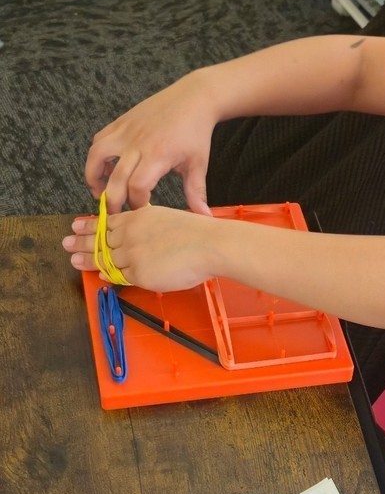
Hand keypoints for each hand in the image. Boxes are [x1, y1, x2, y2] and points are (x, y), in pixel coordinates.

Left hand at [62, 206, 219, 291]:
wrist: (208, 246)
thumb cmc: (197, 233)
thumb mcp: (166, 219)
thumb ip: (147, 225)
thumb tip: (134, 235)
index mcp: (139, 217)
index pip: (108, 221)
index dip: (90, 224)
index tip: (76, 224)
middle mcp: (131, 233)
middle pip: (100, 239)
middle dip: (80, 241)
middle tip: (66, 243)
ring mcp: (132, 253)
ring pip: (105, 258)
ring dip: (87, 260)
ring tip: (73, 261)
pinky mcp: (139, 273)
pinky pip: (120, 276)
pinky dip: (109, 275)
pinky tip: (101, 275)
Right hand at [85, 70, 217, 214]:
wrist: (193, 98)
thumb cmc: (196, 133)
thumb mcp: (198, 164)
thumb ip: (196, 192)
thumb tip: (204, 217)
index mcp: (158, 155)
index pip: (138, 187)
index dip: (137, 204)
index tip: (143, 211)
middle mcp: (137, 143)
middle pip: (115, 178)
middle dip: (113, 200)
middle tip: (115, 212)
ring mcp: (126, 131)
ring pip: (96, 155)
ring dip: (93, 176)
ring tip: (100, 191)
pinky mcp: (120, 122)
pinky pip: (99, 140)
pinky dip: (97, 156)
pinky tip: (108, 167)